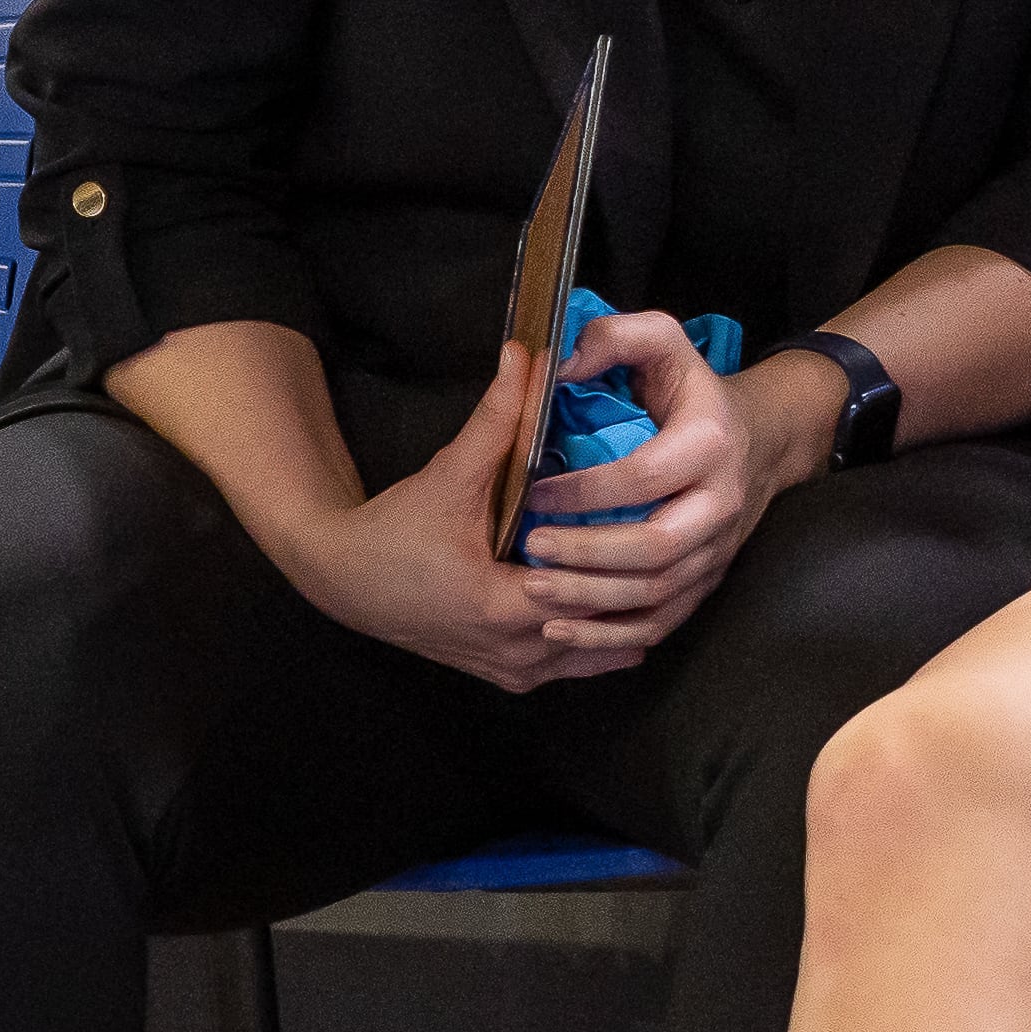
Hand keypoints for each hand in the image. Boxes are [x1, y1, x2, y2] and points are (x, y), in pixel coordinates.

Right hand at [275, 345, 635, 693]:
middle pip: (606, 622)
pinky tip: (633, 599)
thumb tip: (530, 356)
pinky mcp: (510, 675)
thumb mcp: (450, 473)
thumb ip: (498, 419)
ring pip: (599, 651)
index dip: (632, 550)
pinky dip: (605, 636)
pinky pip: (577, 663)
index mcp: (505, 606)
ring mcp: (515, 670)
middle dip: (642, 579)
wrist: (345, 582)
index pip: (597, 587)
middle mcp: (517, 650)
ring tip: (670, 565)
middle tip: (685, 535)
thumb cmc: (396, 531)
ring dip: (630, 611)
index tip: (667, 511)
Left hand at [509, 312, 837, 658]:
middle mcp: (721, 503)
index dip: (586, 490)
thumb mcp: (663, 340)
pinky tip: (562, 631)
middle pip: (655, 548)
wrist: (763, 436)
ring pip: (658, 593)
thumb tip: (558, 364)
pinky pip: (663, 622)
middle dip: (588, 555)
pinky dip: (611, 636)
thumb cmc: (695, 390)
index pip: (644, 477)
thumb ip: (613, 337)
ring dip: (592, 601)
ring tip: (534, 594)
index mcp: (709, 443)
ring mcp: (717, 549)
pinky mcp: (707, 579)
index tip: (535, 489)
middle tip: (531, 549)